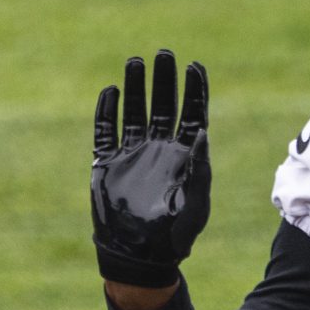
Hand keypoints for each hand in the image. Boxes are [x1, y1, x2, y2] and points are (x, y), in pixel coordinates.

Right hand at [91, 50, 210, 286]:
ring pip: (134, 111)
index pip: (192, 114)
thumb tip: (204, 132)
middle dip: (165, 80)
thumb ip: (201, 169)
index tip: (195, 66)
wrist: (140, 255)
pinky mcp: (107, 163)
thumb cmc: (175, 234)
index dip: (194, 90)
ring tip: (136, 61)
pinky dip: (106, 111)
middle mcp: (160, 149)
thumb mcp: (196, 203)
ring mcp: (133, 154)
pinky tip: (111, 91)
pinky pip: (105, 130)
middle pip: (164, 105)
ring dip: (135, 87)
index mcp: (186, 156)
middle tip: (164, 54)